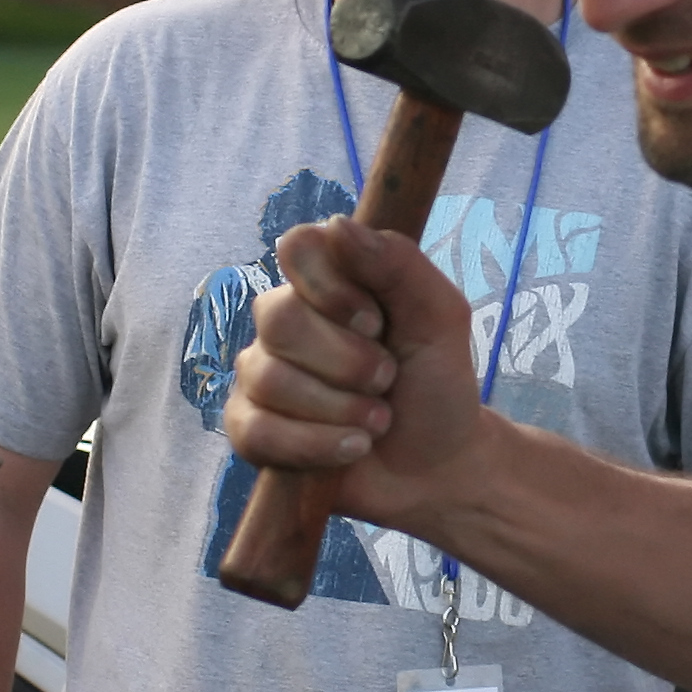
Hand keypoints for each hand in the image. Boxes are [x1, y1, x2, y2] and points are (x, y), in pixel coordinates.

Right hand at [226, 217, 489, 532]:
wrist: (438, 466)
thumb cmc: (437, 383)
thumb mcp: (440, 318)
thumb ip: (398, 264)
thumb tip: (336, 225)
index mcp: (329, 281)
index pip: (297, 247)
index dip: (331, 287)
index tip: (374, 322)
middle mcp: (285, 321)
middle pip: (280, 318)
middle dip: (348, 361)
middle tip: (388, 380)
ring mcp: (261, 374)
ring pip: (270, 379)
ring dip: (341, 409)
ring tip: (377, 421)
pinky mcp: (251, 429)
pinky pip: (258, 431)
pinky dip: (316, 445)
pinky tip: (352, 449)